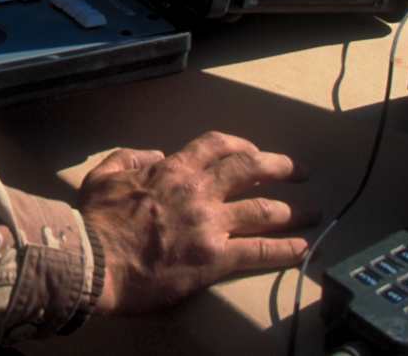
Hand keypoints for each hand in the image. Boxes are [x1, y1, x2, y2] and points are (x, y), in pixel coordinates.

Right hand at [79, 131, 315, 315]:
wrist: (95, 261)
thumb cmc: (96, 219)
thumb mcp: (104, 175)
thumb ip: (130, 157)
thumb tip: (154, 155)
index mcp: (173, 170)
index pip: (217, 146)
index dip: (242, 145)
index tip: (254, 152)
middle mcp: (198, 192)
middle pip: (251, 169)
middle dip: (281, 167)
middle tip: (300, 171)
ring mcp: (210, 225)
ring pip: (264, 210)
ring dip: (293, 210)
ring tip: (312, 212)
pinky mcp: (216, 259)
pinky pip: (260, 251)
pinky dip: (287, 249)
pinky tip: (304, 249)